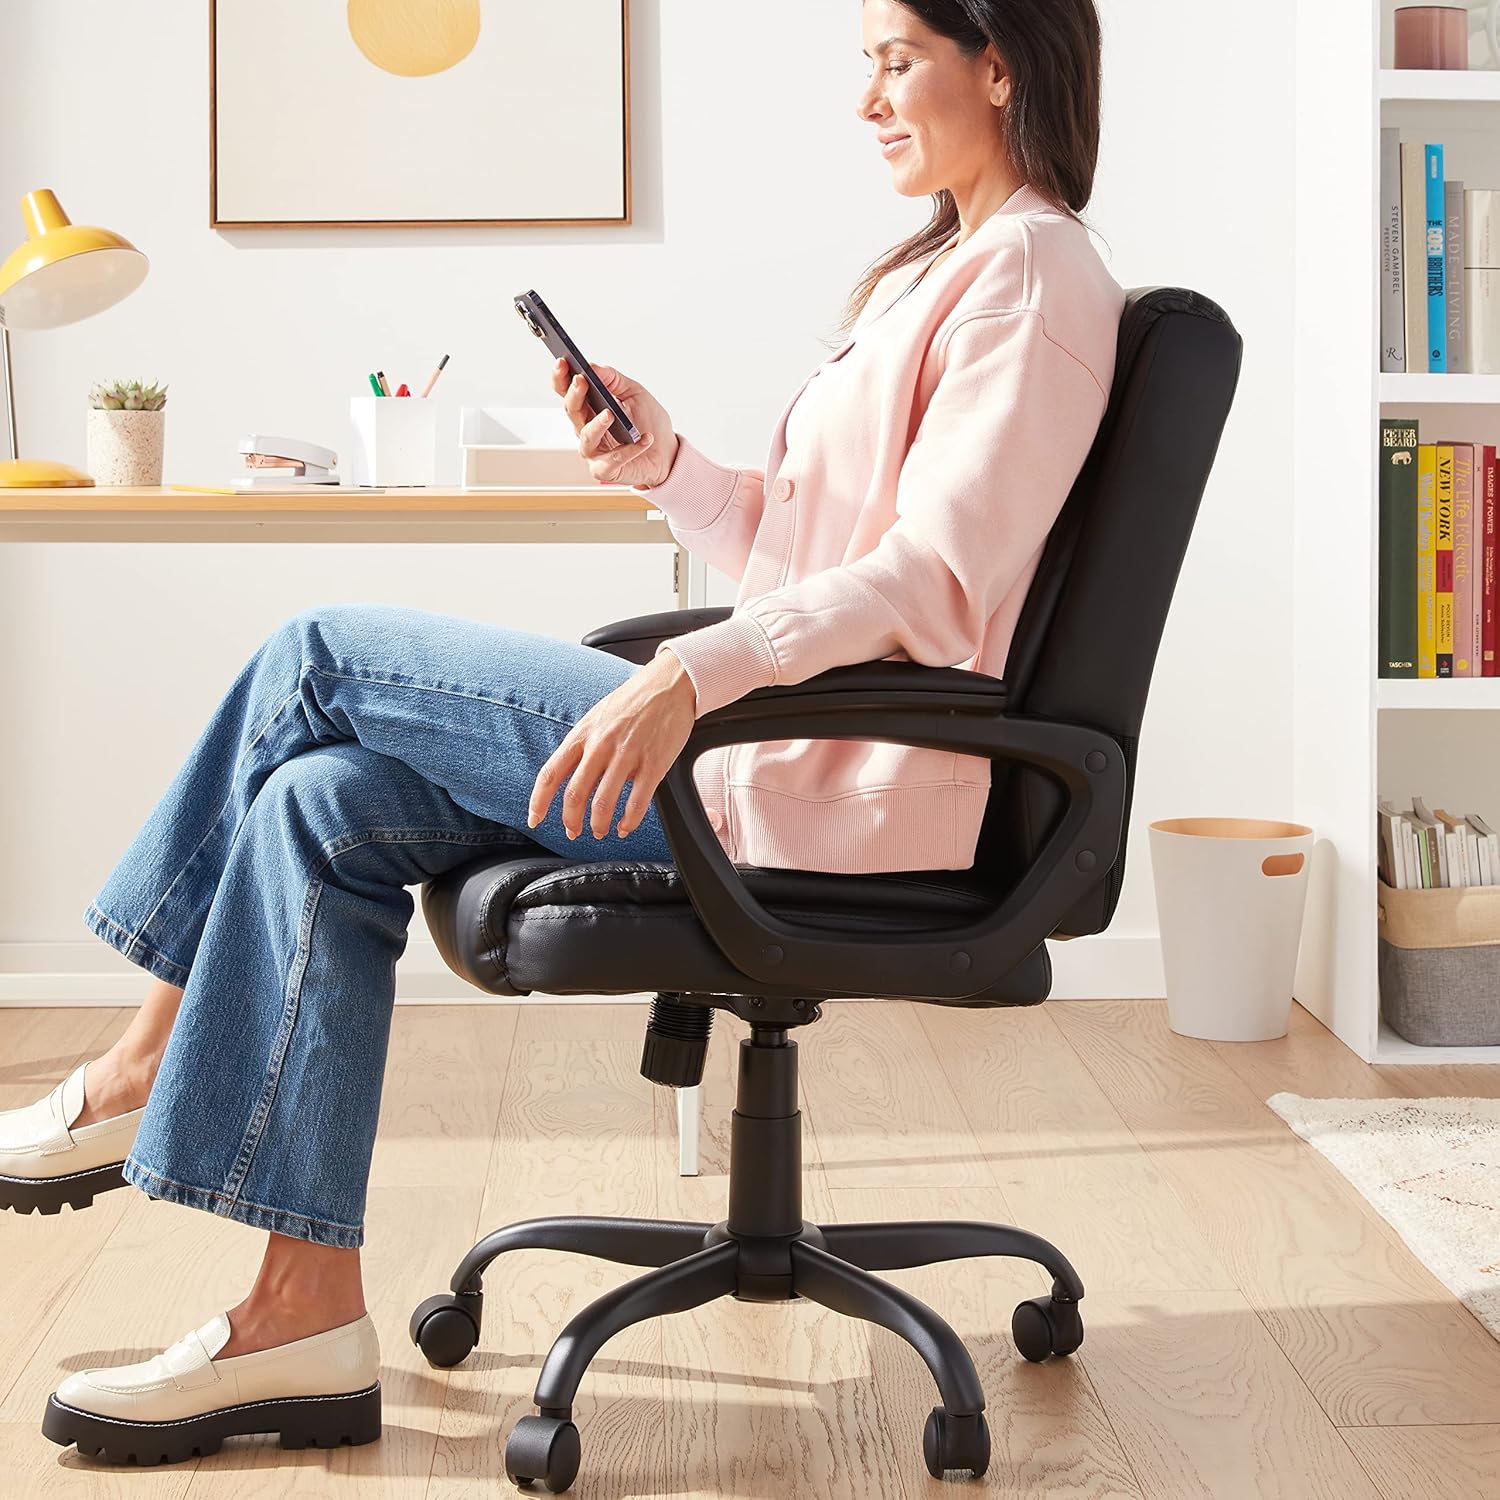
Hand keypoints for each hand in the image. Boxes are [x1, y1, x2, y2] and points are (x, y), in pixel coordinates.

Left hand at [527, 649, 696, 839]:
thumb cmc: (633, 701)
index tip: (534, 819)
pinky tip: (625, 827)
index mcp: (582, 734)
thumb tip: (575, 776)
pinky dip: (628, 822)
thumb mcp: (597, 717)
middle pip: (574, 794)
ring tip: (600, 831)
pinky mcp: (654, 763)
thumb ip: (583, 746)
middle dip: (571, 821)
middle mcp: (601, 746)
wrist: (668, 684)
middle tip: (573, 831)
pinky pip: (637, 802)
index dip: (539, 802)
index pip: (550, 774)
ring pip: (603, 803)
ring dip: (598, 825)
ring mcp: (627, 755)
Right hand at [552, 357, 679, 487]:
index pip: (568, 392)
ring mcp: (595, 452)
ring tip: (610, 414)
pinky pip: (612, 461)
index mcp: (590, 409)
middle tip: (581, 381)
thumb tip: (594, 367)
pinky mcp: (606, 471)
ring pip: (586, 437)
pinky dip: (629, 450)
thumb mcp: (635, 393)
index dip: (561, 378)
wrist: (668, 453)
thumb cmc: (649, 423)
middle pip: (572, 412)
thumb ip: (614, 380)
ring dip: (597, 425)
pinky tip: (644, 439)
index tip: (562, 361)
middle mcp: (587, 430)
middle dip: (574, 395)